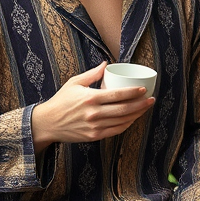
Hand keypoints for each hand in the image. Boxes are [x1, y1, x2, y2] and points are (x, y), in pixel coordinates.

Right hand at [31, 62, 154, 152]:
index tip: (143, 89)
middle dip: (141, 104)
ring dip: (137, 115)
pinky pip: (116, 131)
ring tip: (146, 108)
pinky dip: (127, 125)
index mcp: (90, 98)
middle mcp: (94, 113)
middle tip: (151, 99)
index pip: (118, 95)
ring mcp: (95, 126)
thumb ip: (92, 74)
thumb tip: (106, 64)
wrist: (48, 123)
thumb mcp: (74, 83)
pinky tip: (133, 119)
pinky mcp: (94, 136)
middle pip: (124, 109)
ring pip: (122, 121)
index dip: (133, 92)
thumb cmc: (61, 101)